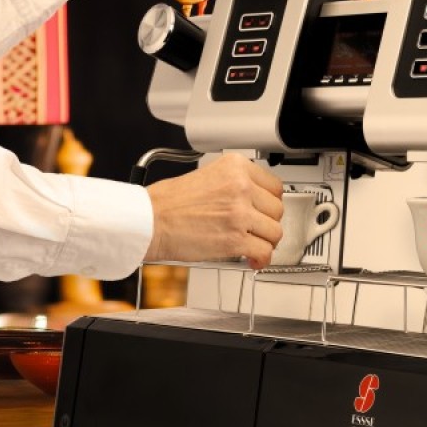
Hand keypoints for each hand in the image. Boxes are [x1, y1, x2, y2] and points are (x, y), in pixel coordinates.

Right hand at [145, 153, 283, 269]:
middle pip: (276, 209)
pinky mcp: (235, 239)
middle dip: (267, 223)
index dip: (269, 203)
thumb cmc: (167, 202)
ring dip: (265, 242)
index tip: (264, 211)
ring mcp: (240, 213)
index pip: (273, 186)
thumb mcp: (205, 175)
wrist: (150, 220)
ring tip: (253, 244)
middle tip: (256, 229)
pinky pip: (264, 252)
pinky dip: (261, 259)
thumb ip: (233, 185)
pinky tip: (252, 259)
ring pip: (274, 232)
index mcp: (235, 167)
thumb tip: (252, 202)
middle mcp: (240, 187)